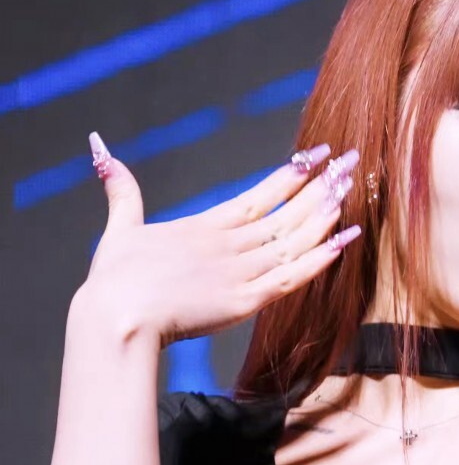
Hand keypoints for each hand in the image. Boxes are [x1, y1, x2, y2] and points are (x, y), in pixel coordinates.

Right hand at [83, 133, 360, 347]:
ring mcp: (239, 273)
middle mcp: (229, 244)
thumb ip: (121, 192)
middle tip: (352, 165)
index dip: (292, 176)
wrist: (119, 315)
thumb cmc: (115, 279)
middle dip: (322, 188)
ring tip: (354, 194)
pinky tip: (344, 242)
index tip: (319, 156)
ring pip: (294, 241)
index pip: (260, 195)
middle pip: (286, 213)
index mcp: (205, 226)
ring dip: (326, 217)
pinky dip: (319, 260)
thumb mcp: (119, 228)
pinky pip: (291, 278)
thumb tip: (99, 149)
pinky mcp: (244, 303)